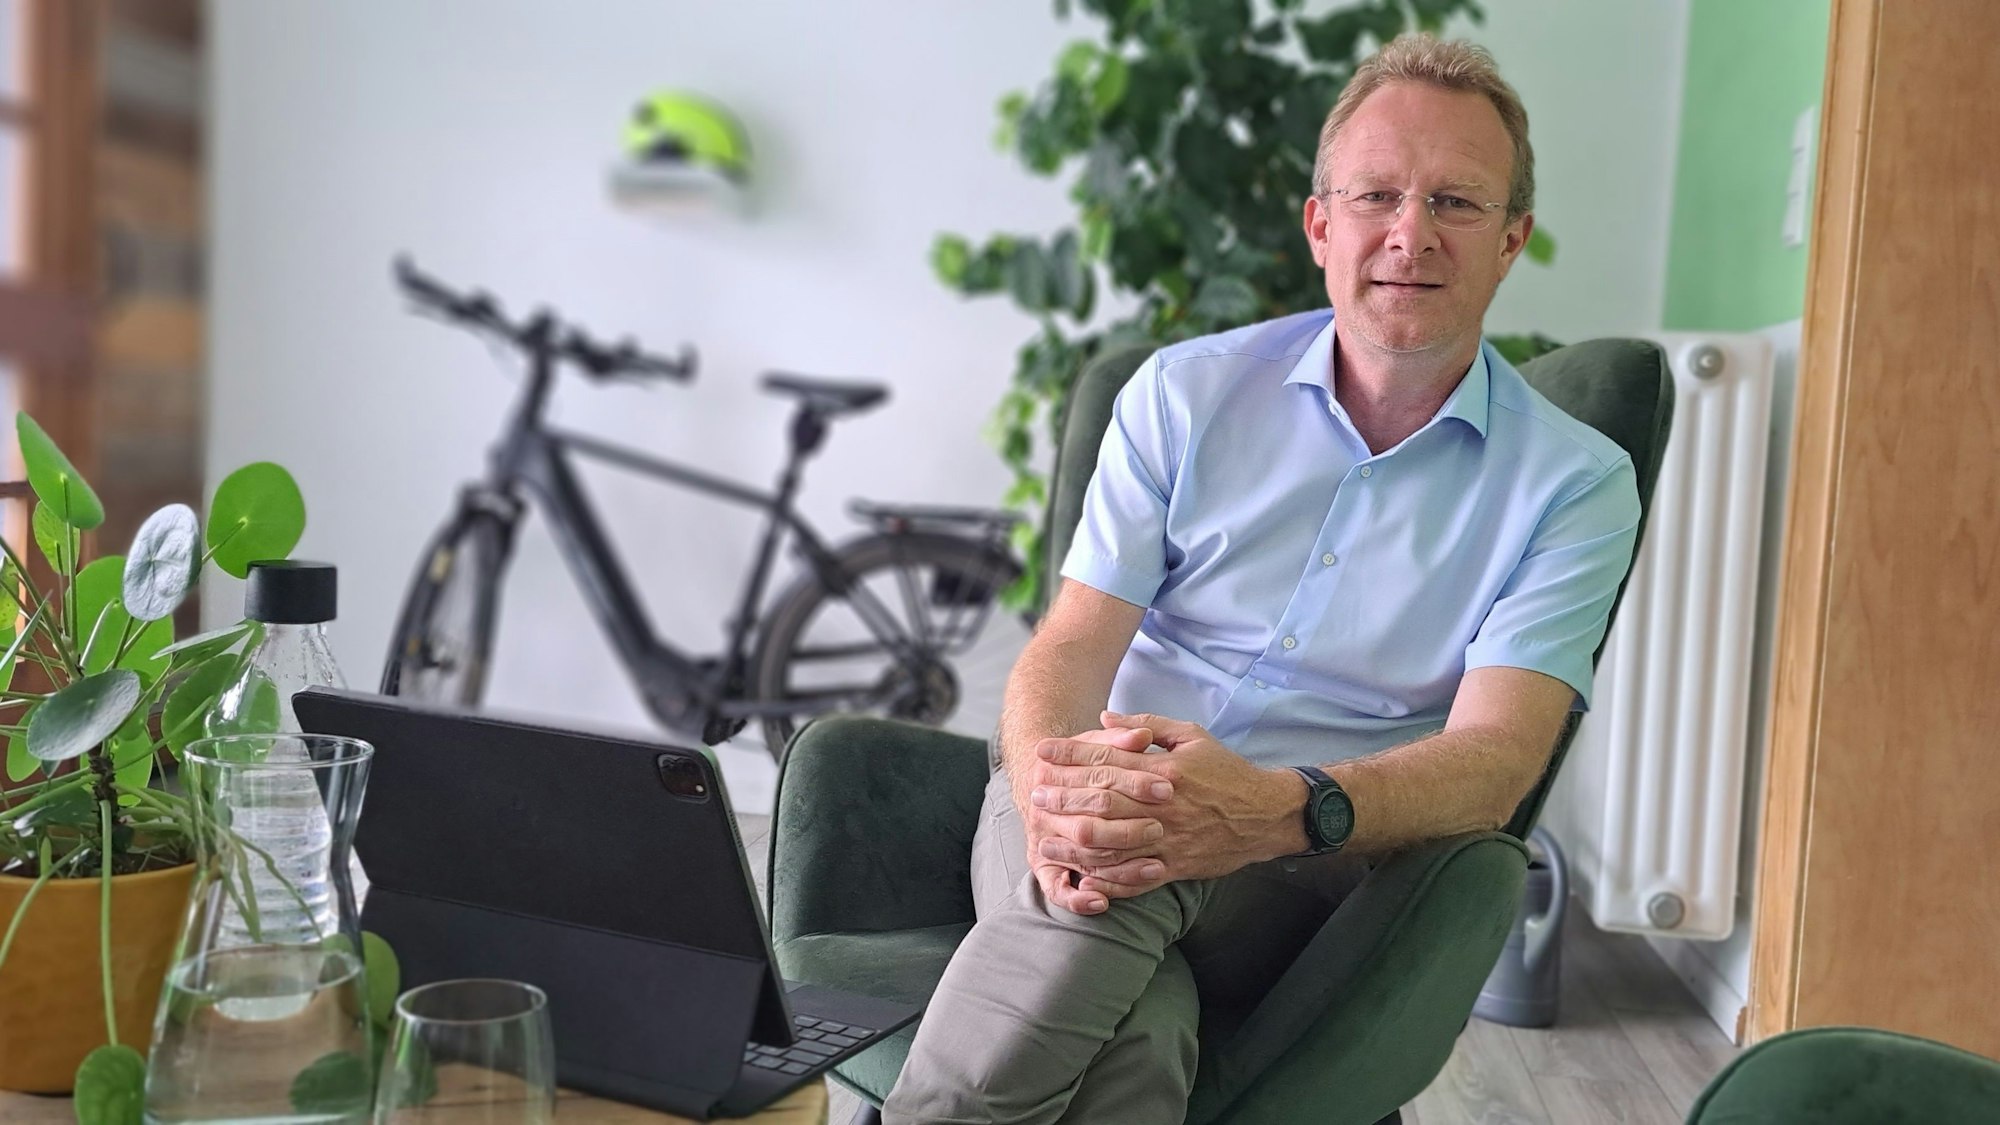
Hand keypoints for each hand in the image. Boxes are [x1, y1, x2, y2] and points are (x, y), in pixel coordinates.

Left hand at [1037, 711, 1305, 901]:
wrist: (1266, 815)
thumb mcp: (1191, 736)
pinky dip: (1106, 879)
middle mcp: (1162, 806)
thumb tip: (1104, 718)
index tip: (1043, 753)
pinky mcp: (1175, 867)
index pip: (1106, 760)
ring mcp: (1167, 840)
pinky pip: (1134, 878)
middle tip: (1034, 793)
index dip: (1070, 755)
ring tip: (1046, 838)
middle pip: (1101, 802)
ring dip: (1074, 843)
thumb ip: (1147, 725)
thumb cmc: (1227, 771)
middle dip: (1063, 797)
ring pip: (1112, 845)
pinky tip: (1081, 876)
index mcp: (1164, 770)